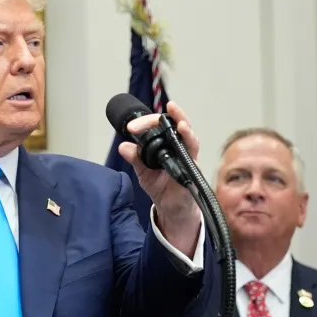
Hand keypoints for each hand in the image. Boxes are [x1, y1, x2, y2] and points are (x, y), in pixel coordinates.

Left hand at [118, 101, 201, 250]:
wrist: (171, 208)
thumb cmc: (161, 187)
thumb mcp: (143, 172)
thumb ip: (135, 158)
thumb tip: (123, 146)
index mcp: (166, 145)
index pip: (159, 127)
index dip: (146, 123)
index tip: (131, 127)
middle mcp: (178, 147)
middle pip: (179, 124)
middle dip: (173, 115)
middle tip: (167, 107)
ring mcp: (187, 156)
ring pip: (189, 135)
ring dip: (184, 124)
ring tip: (178, 119)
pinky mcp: (193, 168)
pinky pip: (192, 153)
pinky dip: (189, 141)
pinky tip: (183, 132)